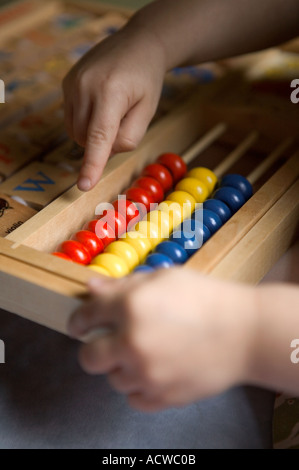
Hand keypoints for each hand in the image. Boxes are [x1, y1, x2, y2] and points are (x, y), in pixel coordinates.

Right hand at [63, 25, 165, 190]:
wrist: (137, 44)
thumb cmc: (146, 80)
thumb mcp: (148, 111)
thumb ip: (129, 137)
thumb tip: (105, 152)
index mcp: (111, 92)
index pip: (99, 136)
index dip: (92, 163)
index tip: (84, 185)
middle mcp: (85, 86)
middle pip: (87, 138)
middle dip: (104, 143)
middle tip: (124, 122)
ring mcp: (72, 84)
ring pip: (76, 132)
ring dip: (93, 134)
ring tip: (112, 111)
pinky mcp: (66, 84)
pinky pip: (71, 119)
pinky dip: (86, 123)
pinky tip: (100, 105)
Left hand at [68, 268, 257, 410]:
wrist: (245, 332)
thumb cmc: (206, 297)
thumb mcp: (164, 278)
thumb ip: (123, 284)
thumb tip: (91, 289)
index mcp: (131, 307)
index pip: (86, 317)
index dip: (78, 321)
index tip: (78, 326)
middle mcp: (132, 343)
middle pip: (89, 358)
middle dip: (94, 349)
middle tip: (109, 343)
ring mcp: (146, 374)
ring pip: (113, 379)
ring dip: (123, 367)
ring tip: (144, 354)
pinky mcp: (162, 397)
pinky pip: (134, 398)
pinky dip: (140, 386)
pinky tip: (155, 371)